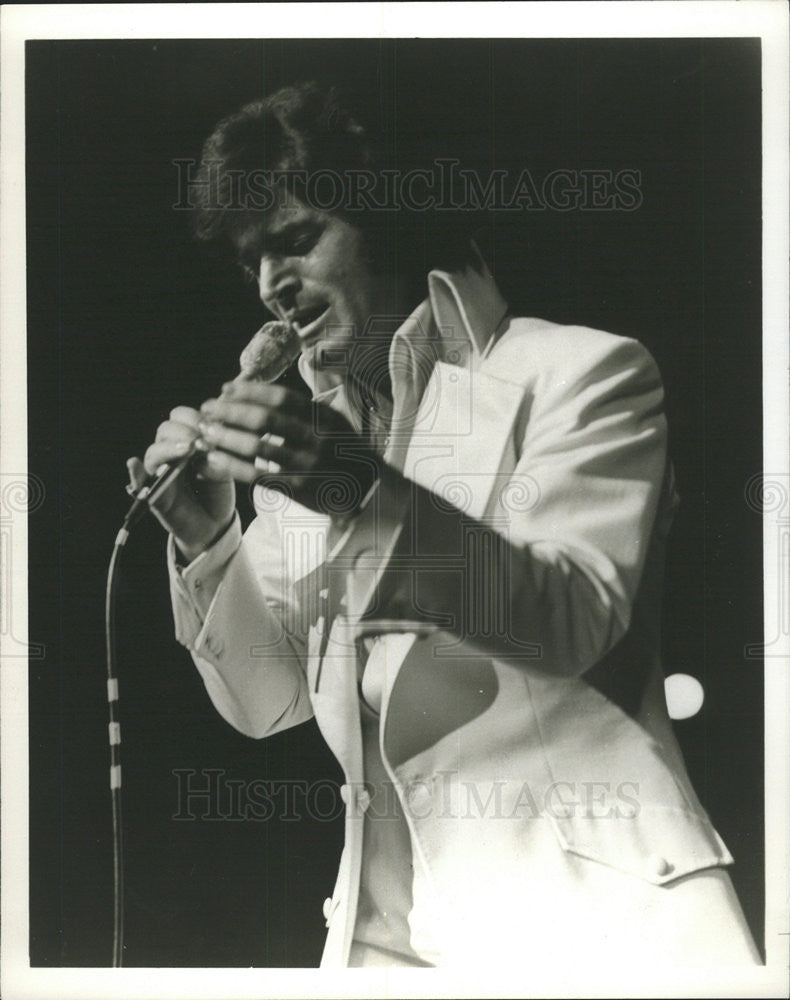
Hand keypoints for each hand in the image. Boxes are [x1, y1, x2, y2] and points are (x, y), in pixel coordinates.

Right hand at [127, 405, 235, 560]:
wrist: (215, 525)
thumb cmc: (218, 493)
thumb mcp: (224, 471)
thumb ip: (217, 458)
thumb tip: (207, 448)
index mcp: (188, 440)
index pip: (182, 417)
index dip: (194, 418)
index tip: (210, 425)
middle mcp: (170, 452)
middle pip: (166, 429)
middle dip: (183, 431)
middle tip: (200, 441)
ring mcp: (160, 472)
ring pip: (154, 451)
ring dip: (169, 448)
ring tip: (187, 450)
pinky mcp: (153, 493)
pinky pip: (138, 481)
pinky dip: (135, 472)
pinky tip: (133, 464)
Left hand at [197, 382, 380, 518]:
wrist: (367, 490)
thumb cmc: (342, 451)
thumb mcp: (332, 422)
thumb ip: (300, 409)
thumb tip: (253, 392)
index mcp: (323, 417)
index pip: (280, 397)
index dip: (248, 392)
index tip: (225, 389)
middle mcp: (316, 439)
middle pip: (265, 420)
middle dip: (231, 412)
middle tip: (207, 409)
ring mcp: (308, 465)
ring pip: (257, 447)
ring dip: (226, 438)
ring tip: (206, 432)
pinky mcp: (299, 490)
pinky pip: (258, 476)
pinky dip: (232, 466)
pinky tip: (214, 459)